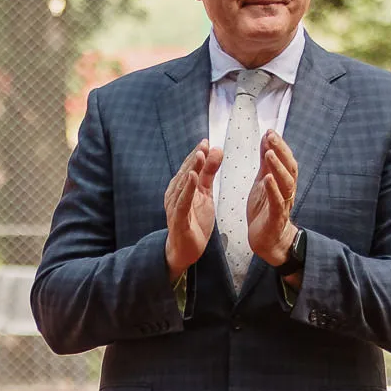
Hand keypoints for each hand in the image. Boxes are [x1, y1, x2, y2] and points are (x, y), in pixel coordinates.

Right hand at [163, 138, 220, 277]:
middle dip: (195, 158)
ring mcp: (175, 206)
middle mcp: (174, 194)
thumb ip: (209, 173)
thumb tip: (216, 150)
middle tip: (204, 144)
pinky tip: (192, 177)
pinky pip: (182, 201)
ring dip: (191, 169)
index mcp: (181, 187)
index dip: (197, 154)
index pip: (189, 167)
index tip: (206, 141)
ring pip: (183, 184)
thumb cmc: (194, 221)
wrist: (185, 250)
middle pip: (185, 172)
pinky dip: (187, 189)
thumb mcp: (206, 194)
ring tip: (200, 156)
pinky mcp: (178, 219)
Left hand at [247, 128, 299, 267]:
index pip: (285, 159)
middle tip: (271, 137)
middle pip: (288, 167)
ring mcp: (283, 203)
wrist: (267, 240)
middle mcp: (287, 190)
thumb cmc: (265, 209)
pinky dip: (273, 190)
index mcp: (283, 181)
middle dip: (280, 151)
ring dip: (277, 167)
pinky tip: (267, 179)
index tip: (270, 131)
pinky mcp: (276, 217)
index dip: (279, 145)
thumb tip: (266, 140)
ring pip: (285, 183)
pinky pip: (277, 202)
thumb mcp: (262, 182)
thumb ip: (265, 163)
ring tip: (268, 154)